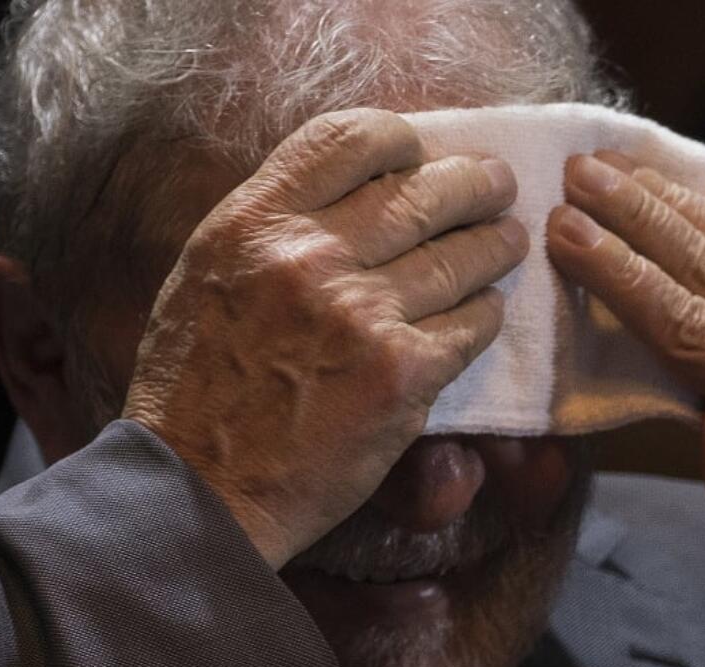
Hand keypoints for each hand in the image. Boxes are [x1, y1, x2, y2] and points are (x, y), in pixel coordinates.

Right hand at [123, 109, 526, 568]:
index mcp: (255, 222)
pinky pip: (472, 325)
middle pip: (424, 190)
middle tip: (497, 187)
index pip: (351, 137)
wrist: (200, 490)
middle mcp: (310, 256)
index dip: (401, 140)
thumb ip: (275, 226)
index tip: (420, 155)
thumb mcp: (209, 276)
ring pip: (462, 256)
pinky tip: (485, 314)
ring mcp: (361, 313)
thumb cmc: (197, 388)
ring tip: (508, 243)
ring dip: (495, 246)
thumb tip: (354, 191)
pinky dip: (486, 316)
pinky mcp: (402, 373)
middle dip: (475, 184)